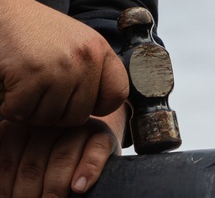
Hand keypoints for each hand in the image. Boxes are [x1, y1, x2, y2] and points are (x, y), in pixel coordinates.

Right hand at [0, 0, 128, 125]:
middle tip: (39, 95)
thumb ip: (90, 68)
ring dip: (31, 110)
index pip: (117, 94)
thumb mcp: (75, 42)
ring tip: (24, 88)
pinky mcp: (32, 74)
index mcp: (100, 49)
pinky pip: (22, 112)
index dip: (96, 106)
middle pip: (78, 115)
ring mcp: (60, 67)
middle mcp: (86, 58)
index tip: (75, 100)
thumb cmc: (35, 31)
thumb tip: (101, 105)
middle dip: (55, 113)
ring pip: (49, 117)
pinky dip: (11, 107)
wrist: (2, 11)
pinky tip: (11, 89)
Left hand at [0, 106, 124, 196]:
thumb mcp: (23, 162)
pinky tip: (79, 188)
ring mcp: (79, 127)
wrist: (88, 150)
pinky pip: (95, 151)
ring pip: (62, 158)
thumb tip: (3, 192)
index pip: (9, 157)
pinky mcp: (104, 135)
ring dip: (54, 187)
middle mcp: (50, 123)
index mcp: (23, 126)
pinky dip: (88, 170)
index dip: (6, 185)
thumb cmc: (48, 163)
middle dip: (28, 193)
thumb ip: (12, 168)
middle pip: (33, 163)